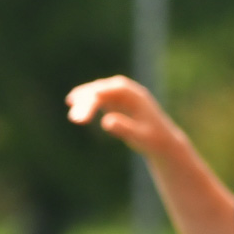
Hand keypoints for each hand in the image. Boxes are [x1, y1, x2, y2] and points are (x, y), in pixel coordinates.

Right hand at [66, 75, 180, 156]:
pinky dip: (86, 99)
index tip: (86, 106)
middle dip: (87, 101)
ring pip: (98, 92)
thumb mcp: (140, 137)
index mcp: (136, 96)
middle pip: (103, 90)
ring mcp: (120, 96)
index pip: (113, 91)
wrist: (163, 142)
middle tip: (74, 119)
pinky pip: (98, 97)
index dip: (97, 97)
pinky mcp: (115, 102)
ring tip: (70, 102)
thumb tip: (106, 121)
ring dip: (84, 98)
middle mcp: (127, 91)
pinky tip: (72, 101)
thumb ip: (124, 128)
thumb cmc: (153, 140)